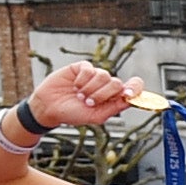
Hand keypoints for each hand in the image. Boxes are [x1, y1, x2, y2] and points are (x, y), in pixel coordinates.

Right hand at [25, 61, 141, 131]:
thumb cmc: (73, 114)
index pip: (133, 88)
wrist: (50, 108)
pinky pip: (89, 69)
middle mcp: (106, 85)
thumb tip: (131, 99)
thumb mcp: (96, 116)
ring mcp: (94, 75)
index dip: (135, 88)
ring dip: (90, 88)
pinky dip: (82, 80)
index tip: (128, 94)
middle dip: (103, 94)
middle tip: (88, 102)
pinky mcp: (82, 67)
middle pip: (117, 83)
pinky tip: (75, 86)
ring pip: (104, 75)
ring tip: (80, 96)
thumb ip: (114, 107)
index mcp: (113, 98)